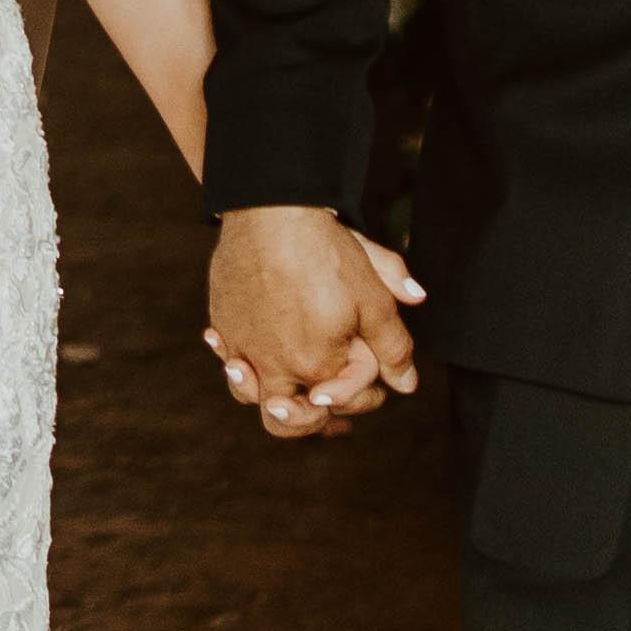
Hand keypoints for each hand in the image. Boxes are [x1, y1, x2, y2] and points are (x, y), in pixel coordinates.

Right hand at [206, 204, 423, 436]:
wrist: (269, 210)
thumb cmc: (324, 252)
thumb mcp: (374, 298)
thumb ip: (394, 346)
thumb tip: (408, 384)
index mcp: (316, 365)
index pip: (343, 403)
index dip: (367, 398)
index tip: (378, 388)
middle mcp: (273, 366)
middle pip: (289, 420)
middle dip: (312, 420)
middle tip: (327, 407)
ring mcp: (242, 347)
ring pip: (250, 396)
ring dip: (271, 400)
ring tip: (287, 395)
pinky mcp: (222, 323)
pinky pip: (226, 358)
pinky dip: (238, 364)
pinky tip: (246, 357)